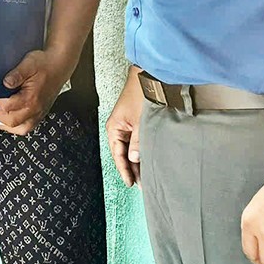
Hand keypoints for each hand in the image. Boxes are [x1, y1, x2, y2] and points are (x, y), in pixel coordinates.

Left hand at [0, 49, 69, 135]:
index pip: (8, 106)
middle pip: (13, 121)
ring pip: (22, 128)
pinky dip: (17, 127)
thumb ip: (16, 74)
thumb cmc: (46, 64)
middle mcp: (37, 108)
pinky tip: (8, 121)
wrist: (60, 65)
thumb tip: (5, 83)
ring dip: (6, 126)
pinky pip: (28, 126)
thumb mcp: (29, 63)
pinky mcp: (41, 112)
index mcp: (32, 97)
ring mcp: (40, 112)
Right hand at [106, 67, 143, 187]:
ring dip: (138, 161)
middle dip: (133, 169)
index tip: (132, 184)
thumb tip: (135, 159)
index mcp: (114, 129)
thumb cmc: (141, 95)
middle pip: (124, 155)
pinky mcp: (136, 124)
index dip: (125, 171)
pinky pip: (137, 143)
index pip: (118, 156)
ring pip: (131, 150)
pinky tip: (149, 160)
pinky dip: (142, 151)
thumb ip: (138, 142)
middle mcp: (118, 130)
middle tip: (143, 184)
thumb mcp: (141, 121)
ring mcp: (127, 127)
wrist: (149, 78)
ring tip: (147, 176)